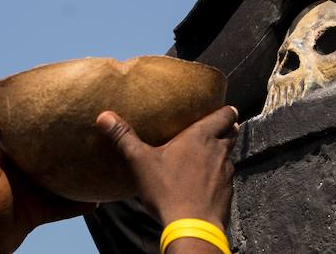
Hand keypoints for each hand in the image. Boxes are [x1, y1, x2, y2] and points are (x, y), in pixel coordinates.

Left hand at [0, 102, 93, 253]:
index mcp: (9, 158)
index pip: (26, 135)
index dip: (40, 122)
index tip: (58, 107)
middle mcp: (23, 173)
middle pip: (49, 157)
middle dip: (66, 148)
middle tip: (88, 134)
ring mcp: (34, 192)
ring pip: (60, 181)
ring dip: (76, 176)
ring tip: (97, 164)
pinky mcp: (41, 211)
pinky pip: (64, 207)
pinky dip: (79, 204)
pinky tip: (95, 199)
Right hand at [97, 106, 238, 230]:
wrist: (192, 226)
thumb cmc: (168, 190)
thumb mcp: (141, 162)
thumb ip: (124, 137)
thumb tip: (104, 116)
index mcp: (201, 136)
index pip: (224, 115)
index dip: (226, 111)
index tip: (224, 109)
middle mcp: (218, 151)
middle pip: (231, 133)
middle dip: (226, 129)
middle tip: (216, 129)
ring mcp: (226, 172)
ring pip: (229, 156)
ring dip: (221, 154)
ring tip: (206, 158)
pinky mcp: (227, 192)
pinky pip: (226, 179)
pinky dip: (218, 177)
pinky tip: (204, 184)